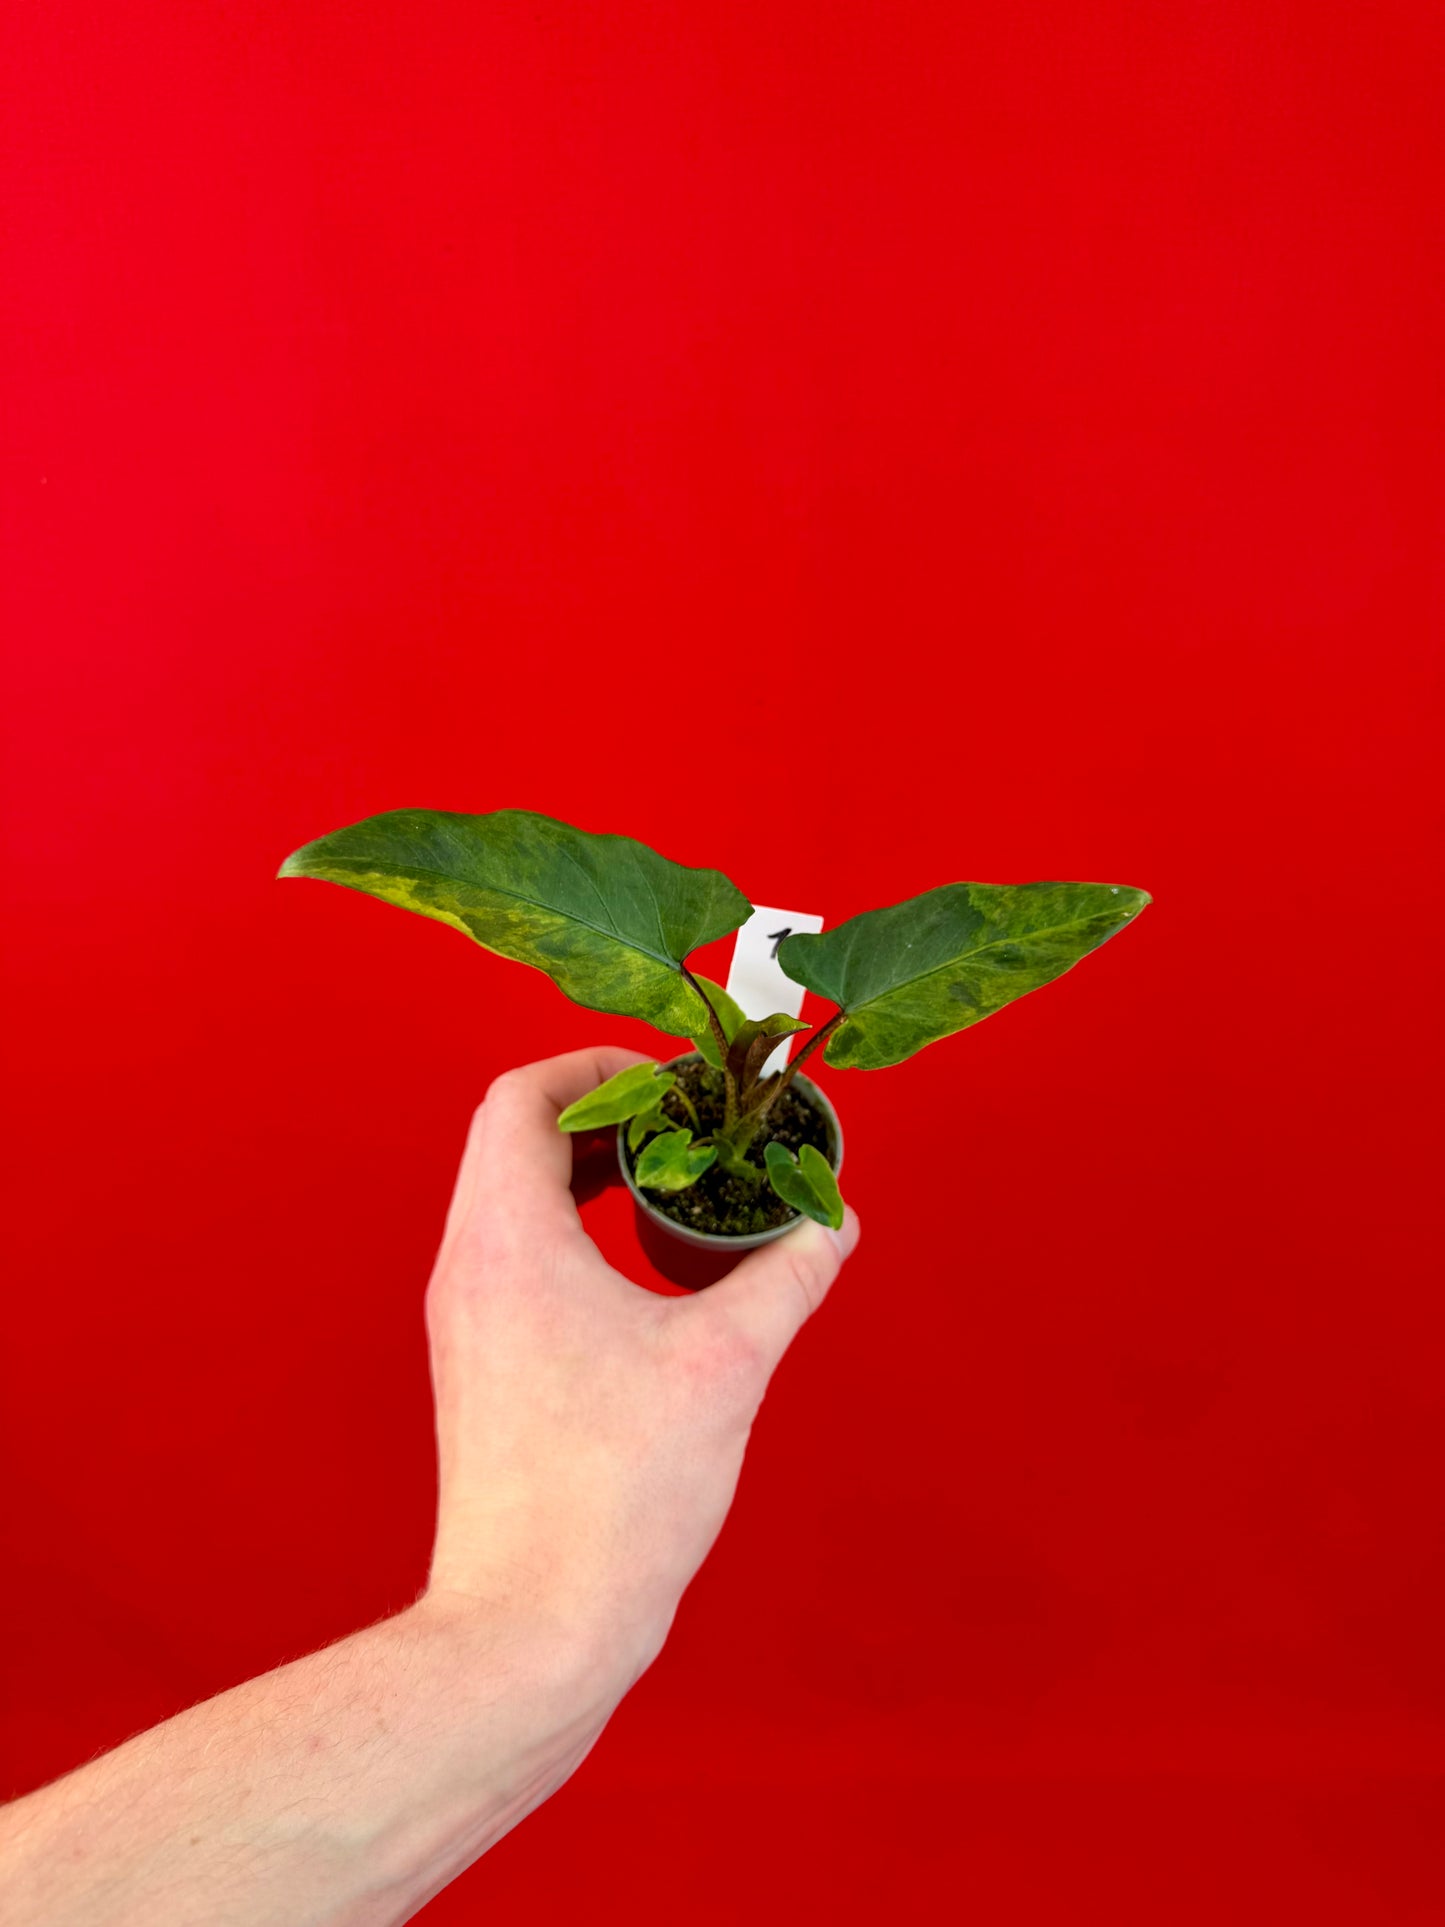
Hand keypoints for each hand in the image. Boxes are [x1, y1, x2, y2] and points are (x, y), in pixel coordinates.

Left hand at [421, 1046, 860, 1683]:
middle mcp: (468, 1268)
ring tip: (671, 1187)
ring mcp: (465, 1322)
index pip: (522, 1096)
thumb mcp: (725, 1365)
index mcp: (507, 1240)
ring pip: (511, 1200)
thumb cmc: (610, 1496)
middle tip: (685, 1127)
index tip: (672, 1087)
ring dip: (587, 1175)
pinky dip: (574, 1232)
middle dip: (604, 1116)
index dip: (599, 1068)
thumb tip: (833, 1225)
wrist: (532, 1626)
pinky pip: (517, 1258)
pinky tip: (642, 1272)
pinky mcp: (480, 1369)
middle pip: (514, 1139)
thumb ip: (786, 1276)